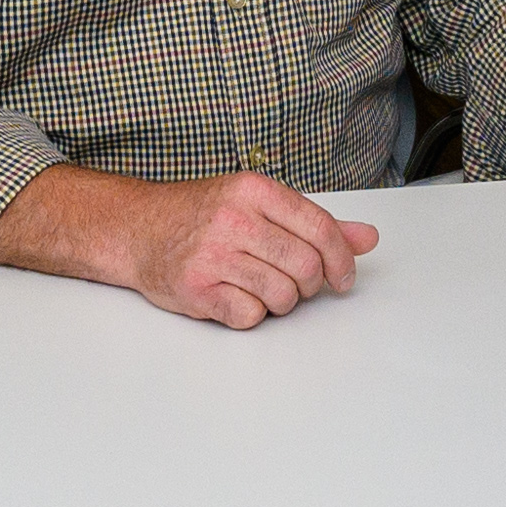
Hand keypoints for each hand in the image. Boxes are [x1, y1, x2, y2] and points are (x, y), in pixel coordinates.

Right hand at [119, 171, 378, 330]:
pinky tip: (235, 296)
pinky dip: (251, 314)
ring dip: (281, 302)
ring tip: (261, 288)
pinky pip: (250, 316)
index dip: (341, 260)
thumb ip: (314, 223)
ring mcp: (212, 254)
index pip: (320, 228)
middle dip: (309, 285)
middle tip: (295, 284)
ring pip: (282, 296)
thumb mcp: (258, 205)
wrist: (138, 230)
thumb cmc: (202, 217)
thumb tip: (367, 238)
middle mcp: (234, 219)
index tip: (343, 278)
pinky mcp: (196, 288)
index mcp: (255, 191)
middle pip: (306, 267)